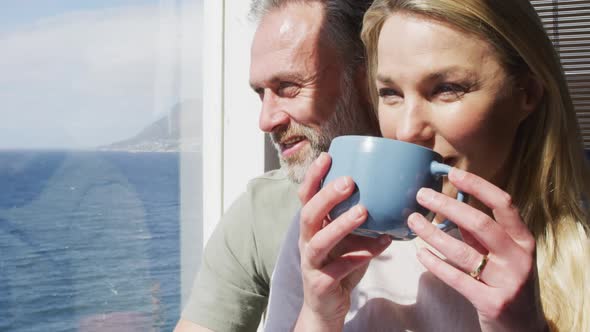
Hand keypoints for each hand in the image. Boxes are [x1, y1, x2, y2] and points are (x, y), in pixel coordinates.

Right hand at [294, 152, 391, 330]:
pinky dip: (360, 255)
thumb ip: (358, 218)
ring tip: (363, 212)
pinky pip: (339, 268)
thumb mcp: (348, 238)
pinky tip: (381, 245)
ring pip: (318, 241)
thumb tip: (389, 193)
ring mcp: (311, 262)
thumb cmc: (339, 265)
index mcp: (312, 226)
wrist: (327, 306)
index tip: (328, 156)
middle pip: (308, 214)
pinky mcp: (320, 282)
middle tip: (349, 182)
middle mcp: (306, 241)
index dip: (314, 177)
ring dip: (340, 225)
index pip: (306, 196)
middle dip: (326, 196)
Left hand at [408, 167, 546, 331]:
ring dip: (432, 234)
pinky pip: (456, 278)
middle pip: (479, 223)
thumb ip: (481, 233)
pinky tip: (420, 254)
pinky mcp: (492, 302)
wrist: (523, 327)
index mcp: (523, 240)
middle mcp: (519, 258)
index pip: (503, 204)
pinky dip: (435, 264)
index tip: (453, 173)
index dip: (478, 186)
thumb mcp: (502, 254)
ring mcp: (507, 281)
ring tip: (412, 222)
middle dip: (447, 206)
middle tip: (421, 194)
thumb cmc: (507, 282)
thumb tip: (452, 203)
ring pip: (462, 251)